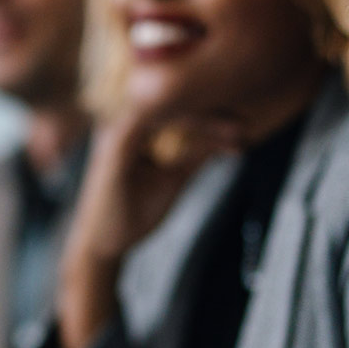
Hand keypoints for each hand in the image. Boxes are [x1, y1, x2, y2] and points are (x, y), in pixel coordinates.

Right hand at [56, 106, 239, 347]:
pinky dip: (182, 127)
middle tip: (246, 124)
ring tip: (237, 133)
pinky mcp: (114, 146)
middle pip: (171, 100)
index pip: (175, 105)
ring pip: (165, 108)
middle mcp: (122, 121)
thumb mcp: (173, 180)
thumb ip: (195, 157)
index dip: (210, 111)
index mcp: (134, 126)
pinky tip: (210, 141)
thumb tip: (231, 138)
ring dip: (204, 119)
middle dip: (212, 110)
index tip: (244, 123)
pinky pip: (150, 123)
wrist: (102, 247)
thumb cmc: (133, 213)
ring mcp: (116, 130)